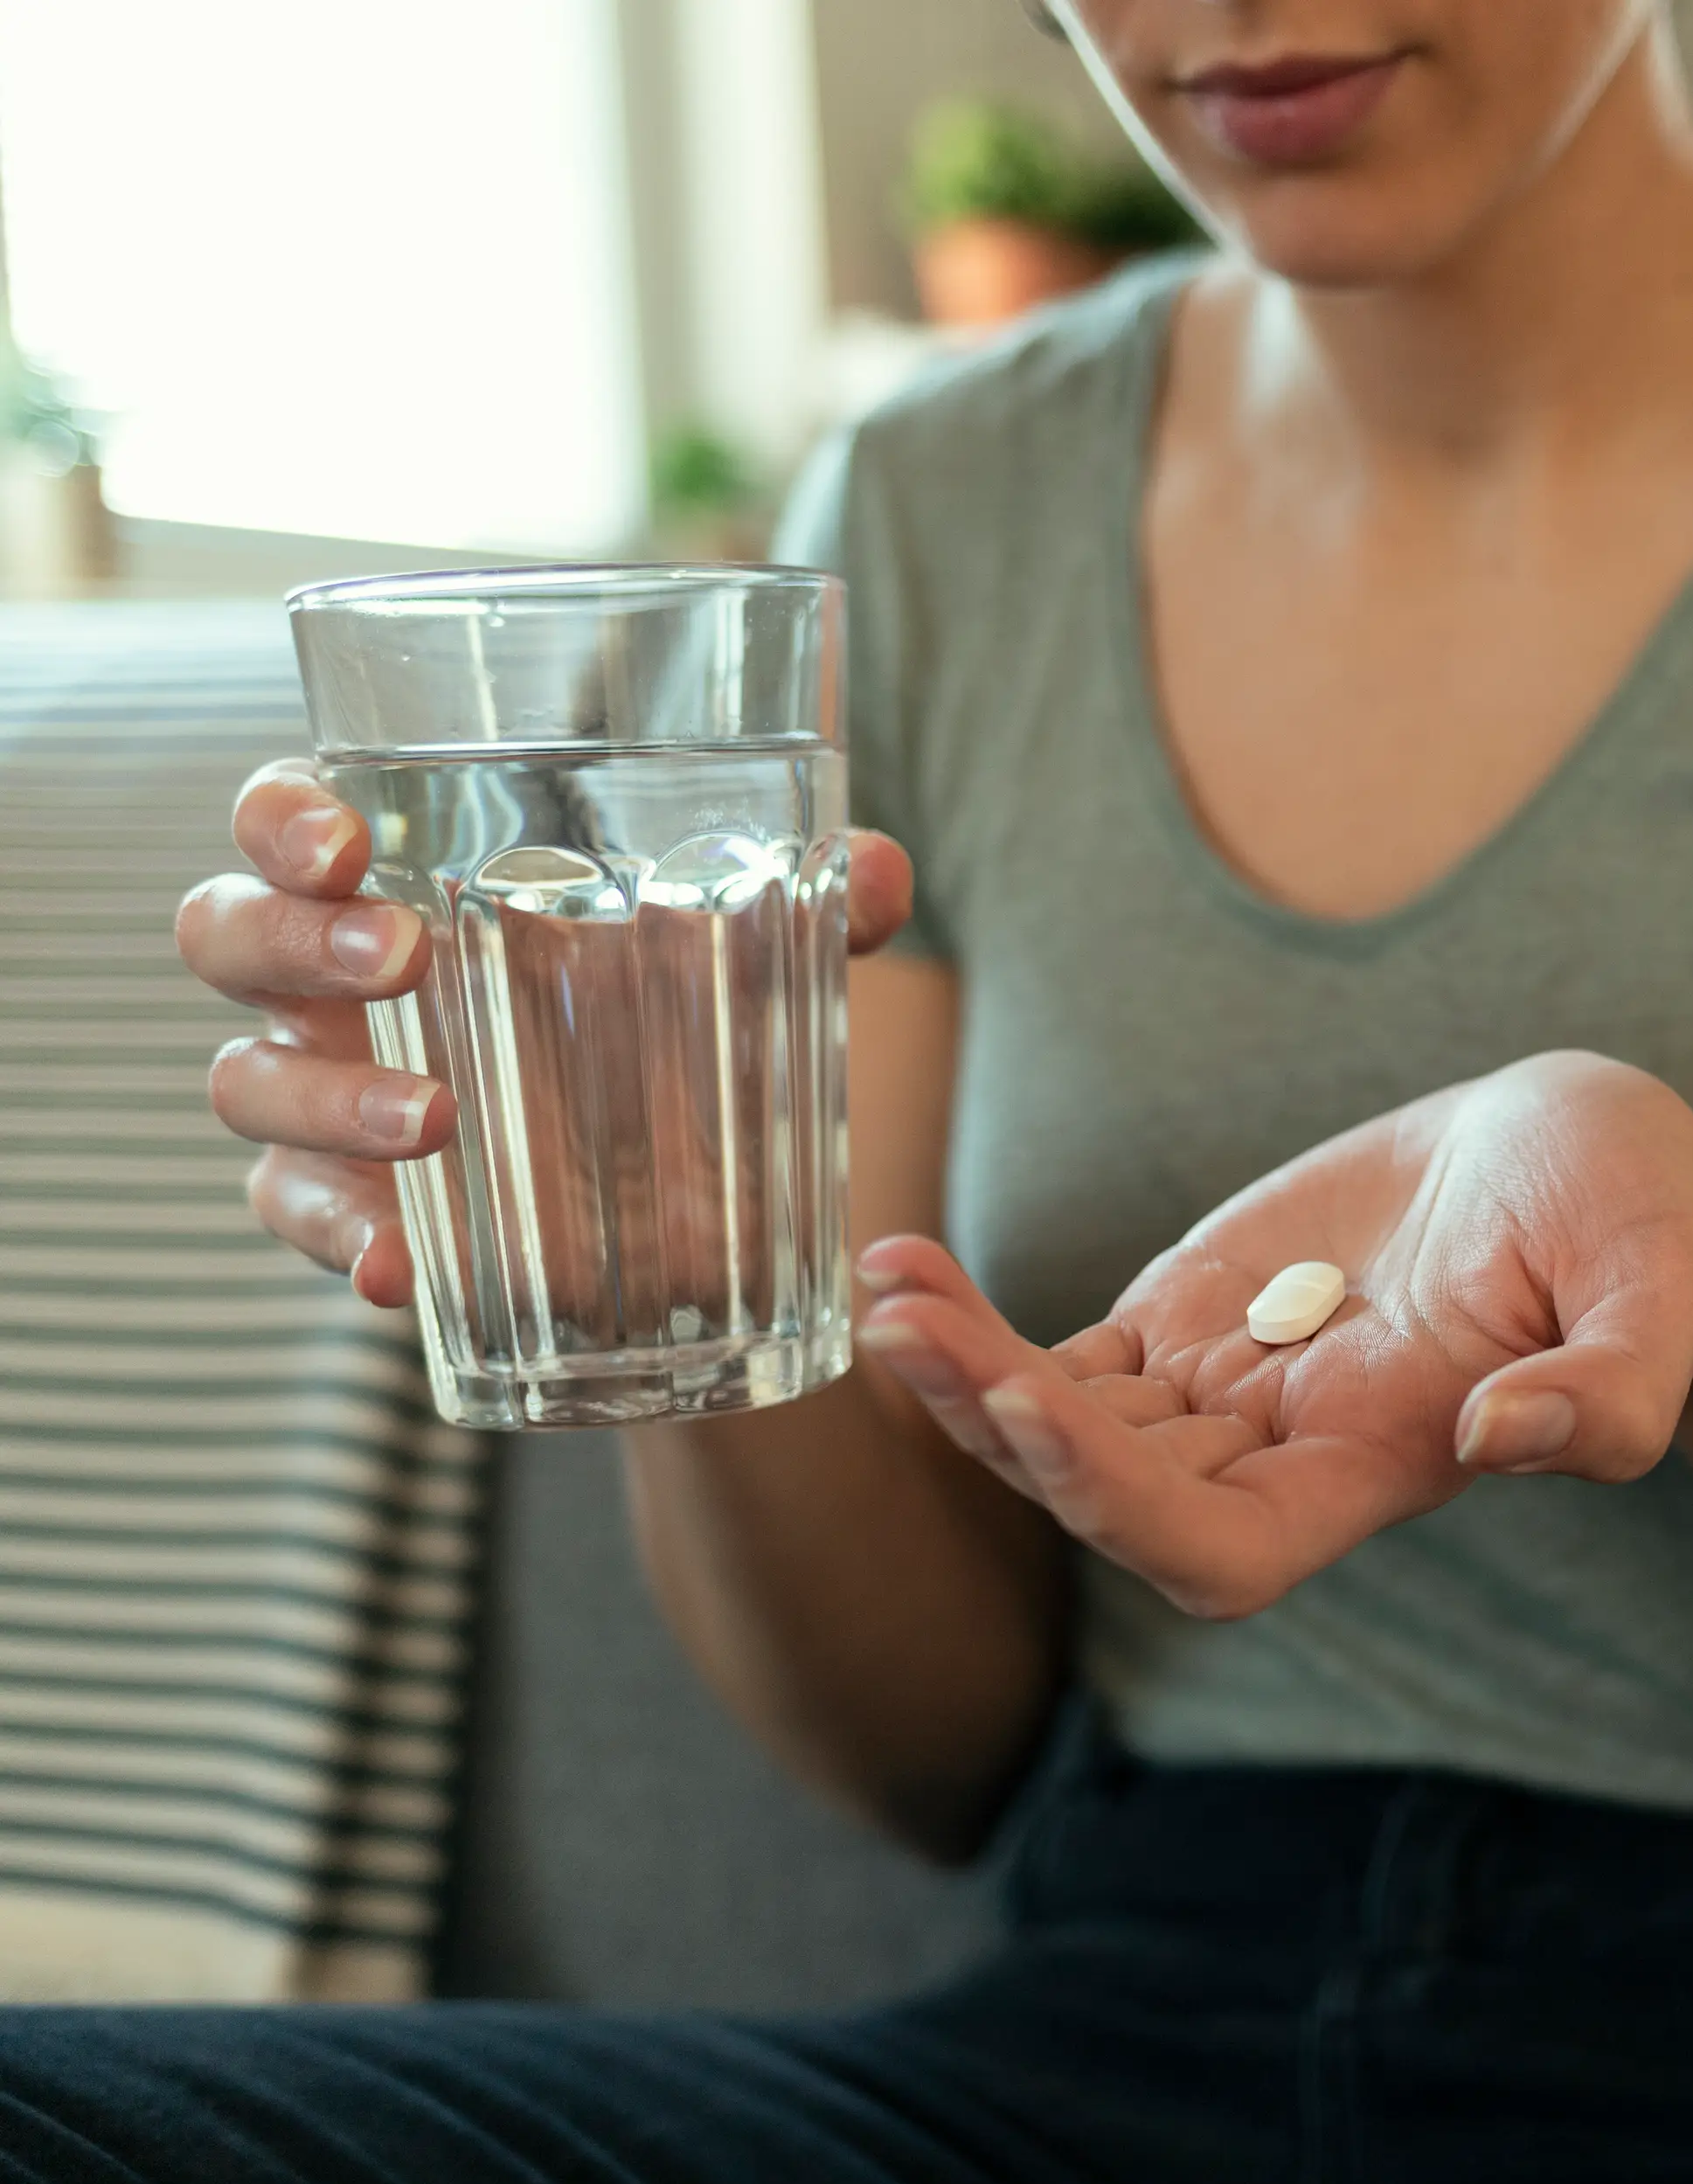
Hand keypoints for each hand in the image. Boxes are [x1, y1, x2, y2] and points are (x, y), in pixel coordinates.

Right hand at [177, 757, 916, 1306]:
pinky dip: (342, 1240)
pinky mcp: (340, 1203)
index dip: (284, 819)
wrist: (656, 1172)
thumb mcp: (739, 948)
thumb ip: (808, 903)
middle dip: (297, 939)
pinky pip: (299, 1220)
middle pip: (229, 934)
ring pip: (247, 1085)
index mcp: (394, 880)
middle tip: (403, 955)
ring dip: (327, 1100)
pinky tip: (400, 1273)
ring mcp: (319, 1091)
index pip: (286, 821)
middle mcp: (326, 979)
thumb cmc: (658, 1003)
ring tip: (432, 1119)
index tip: (344, 837)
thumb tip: (880, 873)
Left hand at [854, 1052, 1692, 1619]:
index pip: (1221, 1552)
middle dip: (997, 1429)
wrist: (1583, 1149)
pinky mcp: (1189, 1316)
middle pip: (1107, 1494)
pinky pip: (1057, 1355)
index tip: (1038, 1405)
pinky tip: (900, 1268)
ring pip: (1061, 1424)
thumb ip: (1609, 1391)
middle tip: (909, 1331)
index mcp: (1378, 1466)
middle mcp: (1282, 1451)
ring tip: (884, 1290)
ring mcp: (1225, 1385)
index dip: (1119, 1504)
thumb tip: (1501, 1435)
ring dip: (960, 1375)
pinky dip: (975, 1326)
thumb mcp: (1659, 1293)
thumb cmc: (1637, 1224)